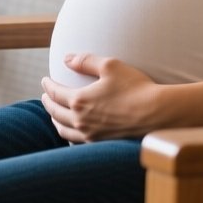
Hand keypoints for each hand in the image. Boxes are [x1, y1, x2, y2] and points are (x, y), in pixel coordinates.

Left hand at [40, 53, 165, 141]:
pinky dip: (69, 133)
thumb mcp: (110, 66)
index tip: (45, 79)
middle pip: (55, 112)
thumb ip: (85, 61)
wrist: (157, 114)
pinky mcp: (101, 143)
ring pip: (63, 129)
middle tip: (45, 95)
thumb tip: (66, 58)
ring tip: (54, 113)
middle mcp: (80, 120)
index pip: (55, 92)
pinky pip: (76, 140)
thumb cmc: (135, 87)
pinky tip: (72, 130)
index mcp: (79, 101)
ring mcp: (90, 134)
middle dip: (47, 102)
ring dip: (54, 119)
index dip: (47, 85)